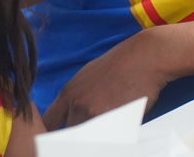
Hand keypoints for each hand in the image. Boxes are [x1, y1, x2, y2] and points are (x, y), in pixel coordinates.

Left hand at [42, 33, 166, 129]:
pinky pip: (106, 137)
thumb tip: (71, 116)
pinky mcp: (110, 119)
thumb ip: (76, 97)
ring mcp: (91, 112)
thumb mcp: (88, 77)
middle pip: (68, 133)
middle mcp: (75, 103)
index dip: (54, 132)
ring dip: (96, 135)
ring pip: (87, 137)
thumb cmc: (120, 64)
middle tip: (92, 129)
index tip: (62, 136)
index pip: (49, 122)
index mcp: (68, 92)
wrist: (145, 56)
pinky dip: (112, 135)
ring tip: (111, 123)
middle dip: (79, 135)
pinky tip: (122, 123)